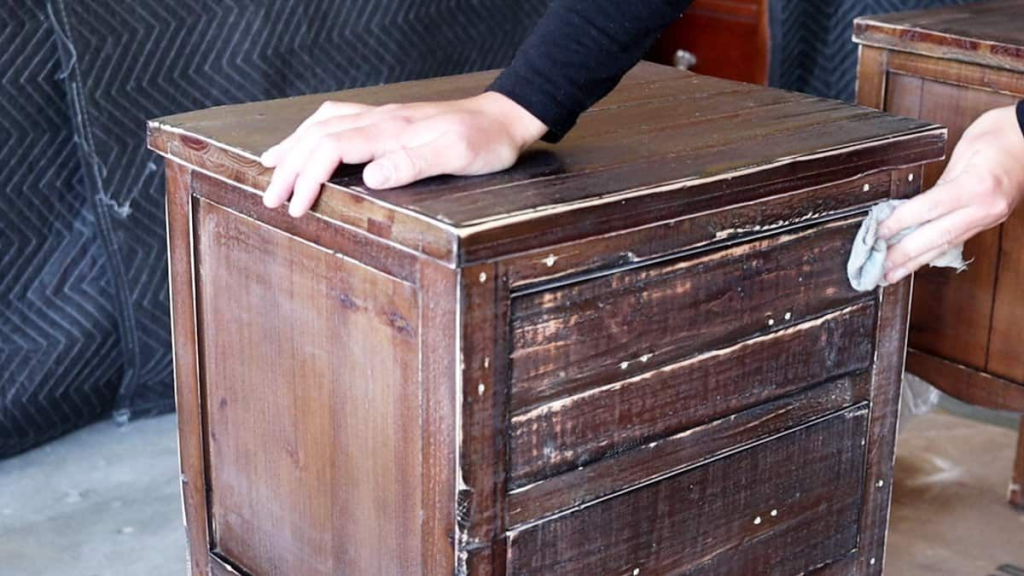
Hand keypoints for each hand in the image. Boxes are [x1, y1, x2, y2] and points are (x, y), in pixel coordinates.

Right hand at [260, 92, 546, 216]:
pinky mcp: (388, 121)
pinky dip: (313, 132)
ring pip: (323, 124)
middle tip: (269, 198)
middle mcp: (381, 118)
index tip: (295, 207)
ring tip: (268, 165)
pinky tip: (306, 141)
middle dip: (288, 167)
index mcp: (391, 129)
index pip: (332, 149)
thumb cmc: (485, 142)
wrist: (503, 119)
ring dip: (293, 145)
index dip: (307, 178)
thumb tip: (372, 176)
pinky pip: (338, 120)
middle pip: (318, 136)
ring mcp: (383, 117)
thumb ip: (414, 163)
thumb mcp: (457, 155)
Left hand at [879, 105, 1023, 283]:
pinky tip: (919, 260)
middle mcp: (985, 207)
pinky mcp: (992, 219)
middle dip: (905, 255)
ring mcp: (990, 216)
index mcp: (976, 186)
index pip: (928, 211)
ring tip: (893, 274)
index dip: (899, 224)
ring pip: (947, 243)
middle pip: (937, 236)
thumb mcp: (964, 151)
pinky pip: (958, 238)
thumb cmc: (1002, 134)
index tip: (877, 234)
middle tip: (880, 268)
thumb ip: (939, 184)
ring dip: (917, 260)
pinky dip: (936, 250)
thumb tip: (912, 208)